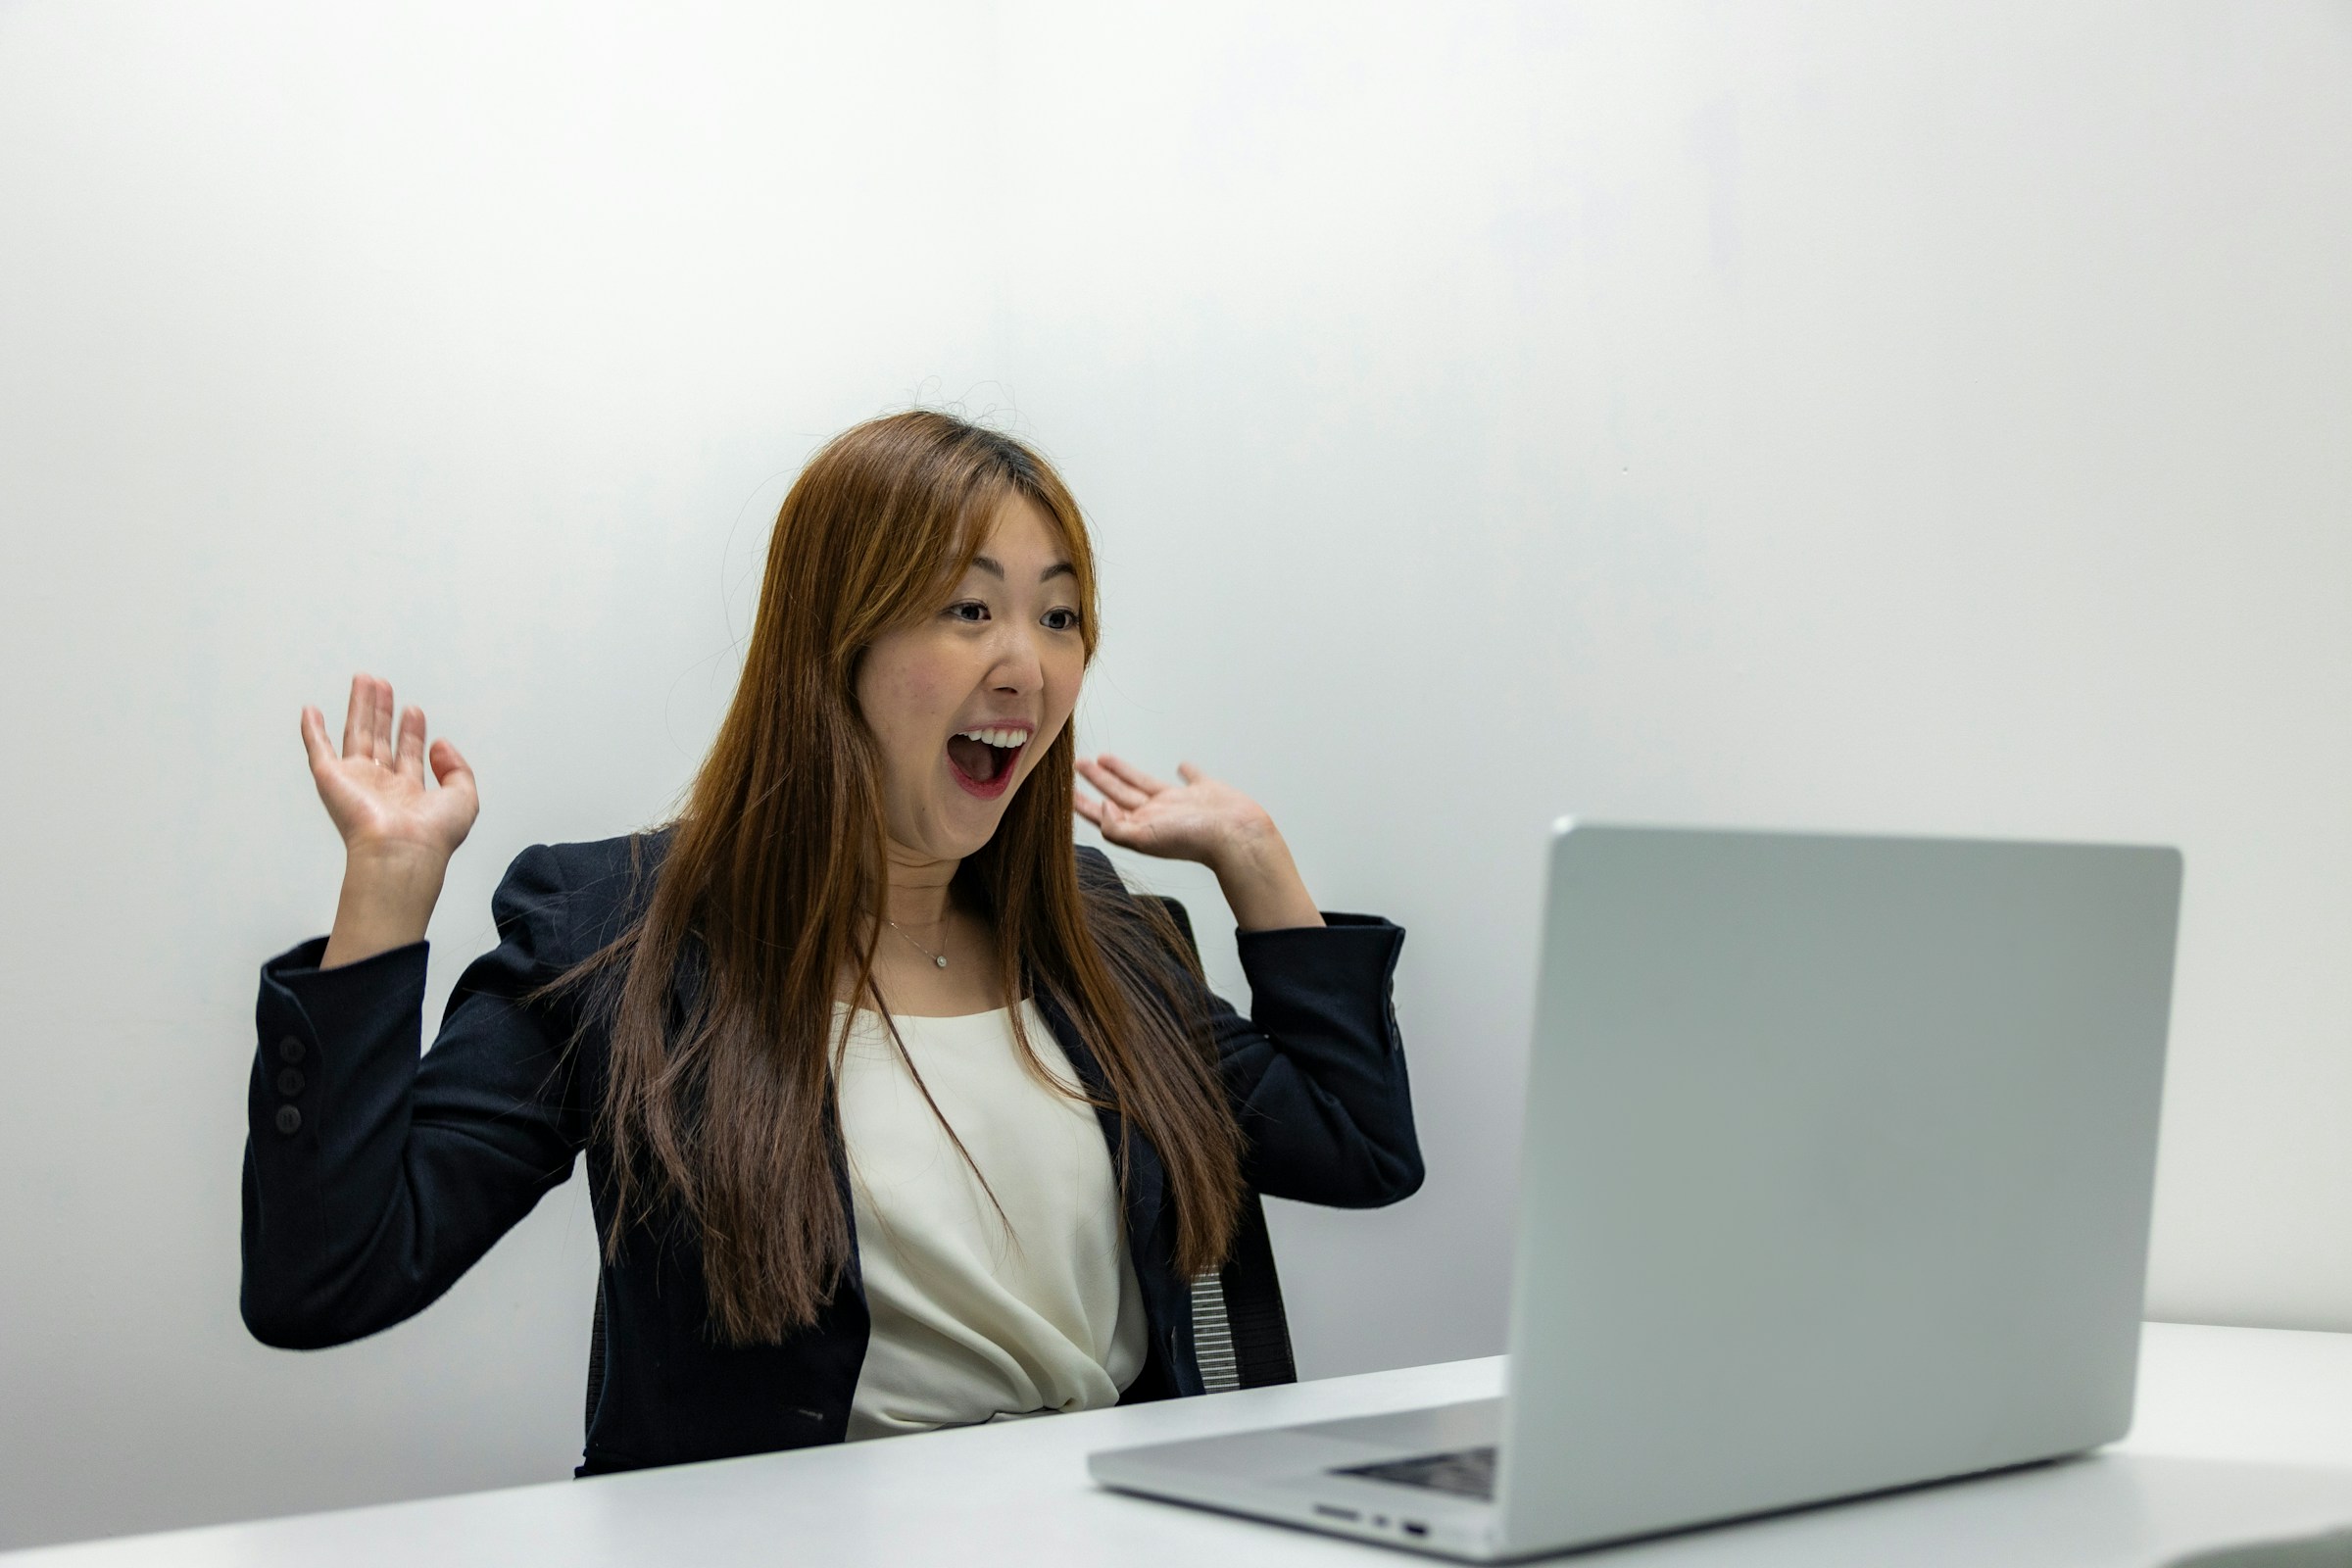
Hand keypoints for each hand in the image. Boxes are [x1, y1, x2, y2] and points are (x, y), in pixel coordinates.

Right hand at [301, 674, 478, 862]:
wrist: (402, 850)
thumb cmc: (432, 834)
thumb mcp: (463, 797)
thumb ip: (457, 769)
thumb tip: (440, 745)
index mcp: (408, 793)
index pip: (408, 754)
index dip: (411, 731)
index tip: (414, 711)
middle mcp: (381, 786)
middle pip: (379, 739)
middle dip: (382, 711)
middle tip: (383, 685)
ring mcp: (355, 781)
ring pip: (355, 734)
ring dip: (359, 707)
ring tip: (365, 681)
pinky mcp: (331, 779)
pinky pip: (318, 749)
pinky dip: (312, 731)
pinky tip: (311, 711)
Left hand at [1073, 755, 1322, 930]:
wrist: (1236, 835)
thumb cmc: (1194, 840)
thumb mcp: (1144, 837)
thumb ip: (1117, 827)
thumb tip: (1103, 809)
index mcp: (1140, 827)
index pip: (1104, 814)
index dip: (1083, 803)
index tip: (1064, 790)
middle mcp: (1156, 815)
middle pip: (1118, 795)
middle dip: (1098, 781)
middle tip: (1079, 764)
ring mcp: (1179, 804)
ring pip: (1143, 783)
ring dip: (1123, 772)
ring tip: (1104, 758)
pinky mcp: (1203, 791)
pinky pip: (1191, 777)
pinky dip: (1186, 771)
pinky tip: (1180, 765)